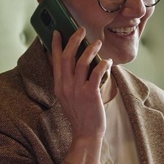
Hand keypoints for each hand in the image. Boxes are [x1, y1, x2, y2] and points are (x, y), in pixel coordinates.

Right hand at [51, 28, 110, 143]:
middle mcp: (66, 86)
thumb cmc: (80, 114)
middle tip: (81, 30)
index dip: (56, 44)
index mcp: (59, 86)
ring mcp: (77, 90)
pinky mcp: (90, 94)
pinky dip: (103, 64)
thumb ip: (68, 81)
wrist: (86, 133)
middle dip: (74, 40)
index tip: (57, 31)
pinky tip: (108, 60)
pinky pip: (96, 72)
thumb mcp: (68, 97)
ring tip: (97, 42)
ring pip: (82, 62)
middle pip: (67, 57)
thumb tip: (76, 62)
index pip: (55, 60)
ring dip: (90, 49)